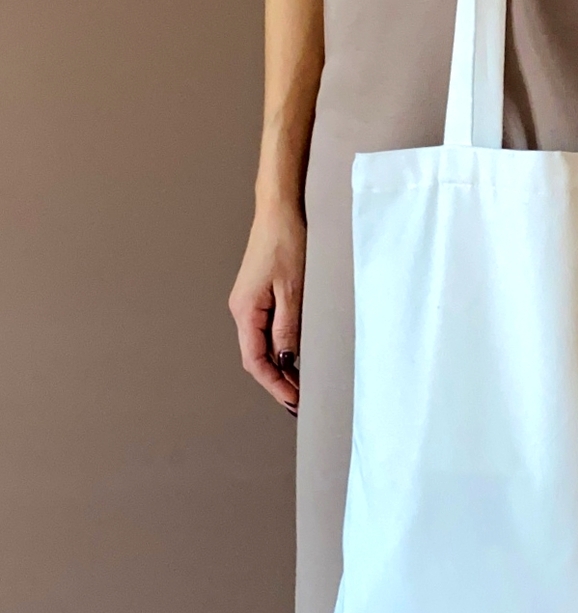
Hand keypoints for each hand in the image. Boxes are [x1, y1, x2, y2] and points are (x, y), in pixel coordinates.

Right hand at [229, 204, 305, 415]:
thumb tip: (285, 360)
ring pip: (261, 345)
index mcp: (245, 311)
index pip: (255, 361)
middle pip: (256, 357)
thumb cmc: (286, 243)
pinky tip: (294, 356)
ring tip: (299, 385)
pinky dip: (279, 348)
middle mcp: (242, 310)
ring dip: (279, 367)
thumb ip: (288, 327)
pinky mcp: (259, 295)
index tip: (294, 401)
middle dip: (276, 381)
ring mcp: (249, 303)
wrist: (280, 211)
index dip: (274, 384)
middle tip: (300, 400)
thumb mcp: (293, 289)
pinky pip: (266, 330)